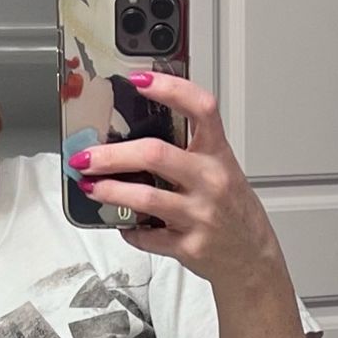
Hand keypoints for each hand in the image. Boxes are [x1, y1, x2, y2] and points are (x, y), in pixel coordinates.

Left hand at [67, 71, 280, 282]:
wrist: (251, 257)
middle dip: (111, 155)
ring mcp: (200, 215)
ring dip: (109, 191)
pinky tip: (121, 222)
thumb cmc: (232, 210)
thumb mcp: (221, 170)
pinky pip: (146, 236)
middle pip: (155, 154)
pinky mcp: (188, 246)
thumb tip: (136, 135)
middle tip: (86, 156)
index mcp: (218, 154)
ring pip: (144, 198)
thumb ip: (189, 151)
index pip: (200, 109)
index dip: (170, 89)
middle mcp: (211, 181)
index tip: (139, 81)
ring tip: (90, 187)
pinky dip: (128, 229)